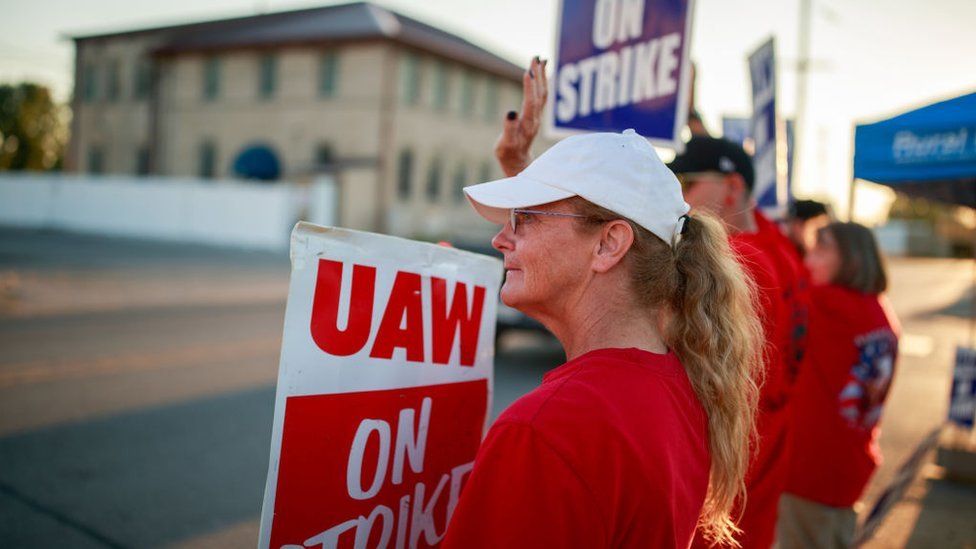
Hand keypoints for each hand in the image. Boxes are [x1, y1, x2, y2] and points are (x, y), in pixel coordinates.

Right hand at [494, 57, 547, 176]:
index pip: (531, 102)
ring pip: (543, 92)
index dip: (530, 87)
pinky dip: (542, 82)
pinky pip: (541, 95)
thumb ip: (509, 129)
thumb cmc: (508, 152)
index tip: (528, 71)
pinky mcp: (535, 115)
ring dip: (542, 75)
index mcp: (527, 123)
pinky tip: (540, 74)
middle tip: (536, 57)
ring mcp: (537, 116)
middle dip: (539, 75)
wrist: (518, 162)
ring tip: (540, 59)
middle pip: (540, 93)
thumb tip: (511, 112)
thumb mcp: (505, 143)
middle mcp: (535, 118)